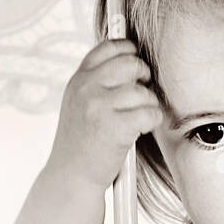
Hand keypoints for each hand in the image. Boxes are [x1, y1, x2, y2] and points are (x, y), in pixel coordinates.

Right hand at [47, 38, 164, 190]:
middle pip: (131, 63)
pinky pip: (150, 113)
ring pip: (143, 92)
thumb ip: (96, 81)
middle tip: (141, 95)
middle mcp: (87, 88)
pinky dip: (152, 122)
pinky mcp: (116, 127)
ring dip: (148, 106)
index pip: (108, 47)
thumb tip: (130, 58)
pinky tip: (140, 130)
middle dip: (143, 77)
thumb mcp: (78, 103)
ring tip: (137, 120)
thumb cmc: (80, 142)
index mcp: (78, 80)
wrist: (70, 176)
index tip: (135, 61)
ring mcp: (100, 106)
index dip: (129, 50)